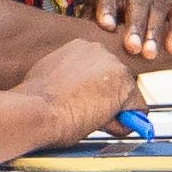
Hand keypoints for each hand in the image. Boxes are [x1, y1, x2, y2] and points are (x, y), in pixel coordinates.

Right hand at [0, 30, 142, 171]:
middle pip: (116, 82)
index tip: (79, 102)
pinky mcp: (126, 86)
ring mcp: (115, 66)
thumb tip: (81, 96)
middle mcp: (99, 50)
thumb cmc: (34, 101)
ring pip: (126, 96)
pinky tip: (101, 124)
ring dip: (113, 112)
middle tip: (82, 113)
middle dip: (106, 101)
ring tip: (86, 117)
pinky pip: (138, 111)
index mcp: (79, 47)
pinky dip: (125, 124)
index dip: (92, 92)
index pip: (99, 71)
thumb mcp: (50, 81)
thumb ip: (71, 83)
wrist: (35, 109)